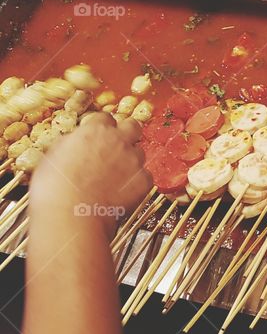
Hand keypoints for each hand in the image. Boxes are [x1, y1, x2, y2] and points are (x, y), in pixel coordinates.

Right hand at [29, 113, 151, 232]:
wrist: (71, 215)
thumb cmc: (55, 188)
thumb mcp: (53, 155)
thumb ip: (71, 142)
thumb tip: (76, 141)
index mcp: (95, 130)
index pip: (105, 118)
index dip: (102, 128)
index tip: (98, 136)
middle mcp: (119, 141)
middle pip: (133, 127)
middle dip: (127, 134)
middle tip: (117, 147)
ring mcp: (134, 160)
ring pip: (139, 153)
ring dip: (130, 161)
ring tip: (114, 178)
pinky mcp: (144, 181)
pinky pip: (145, 177)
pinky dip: (136, 183)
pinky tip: (121, 193)